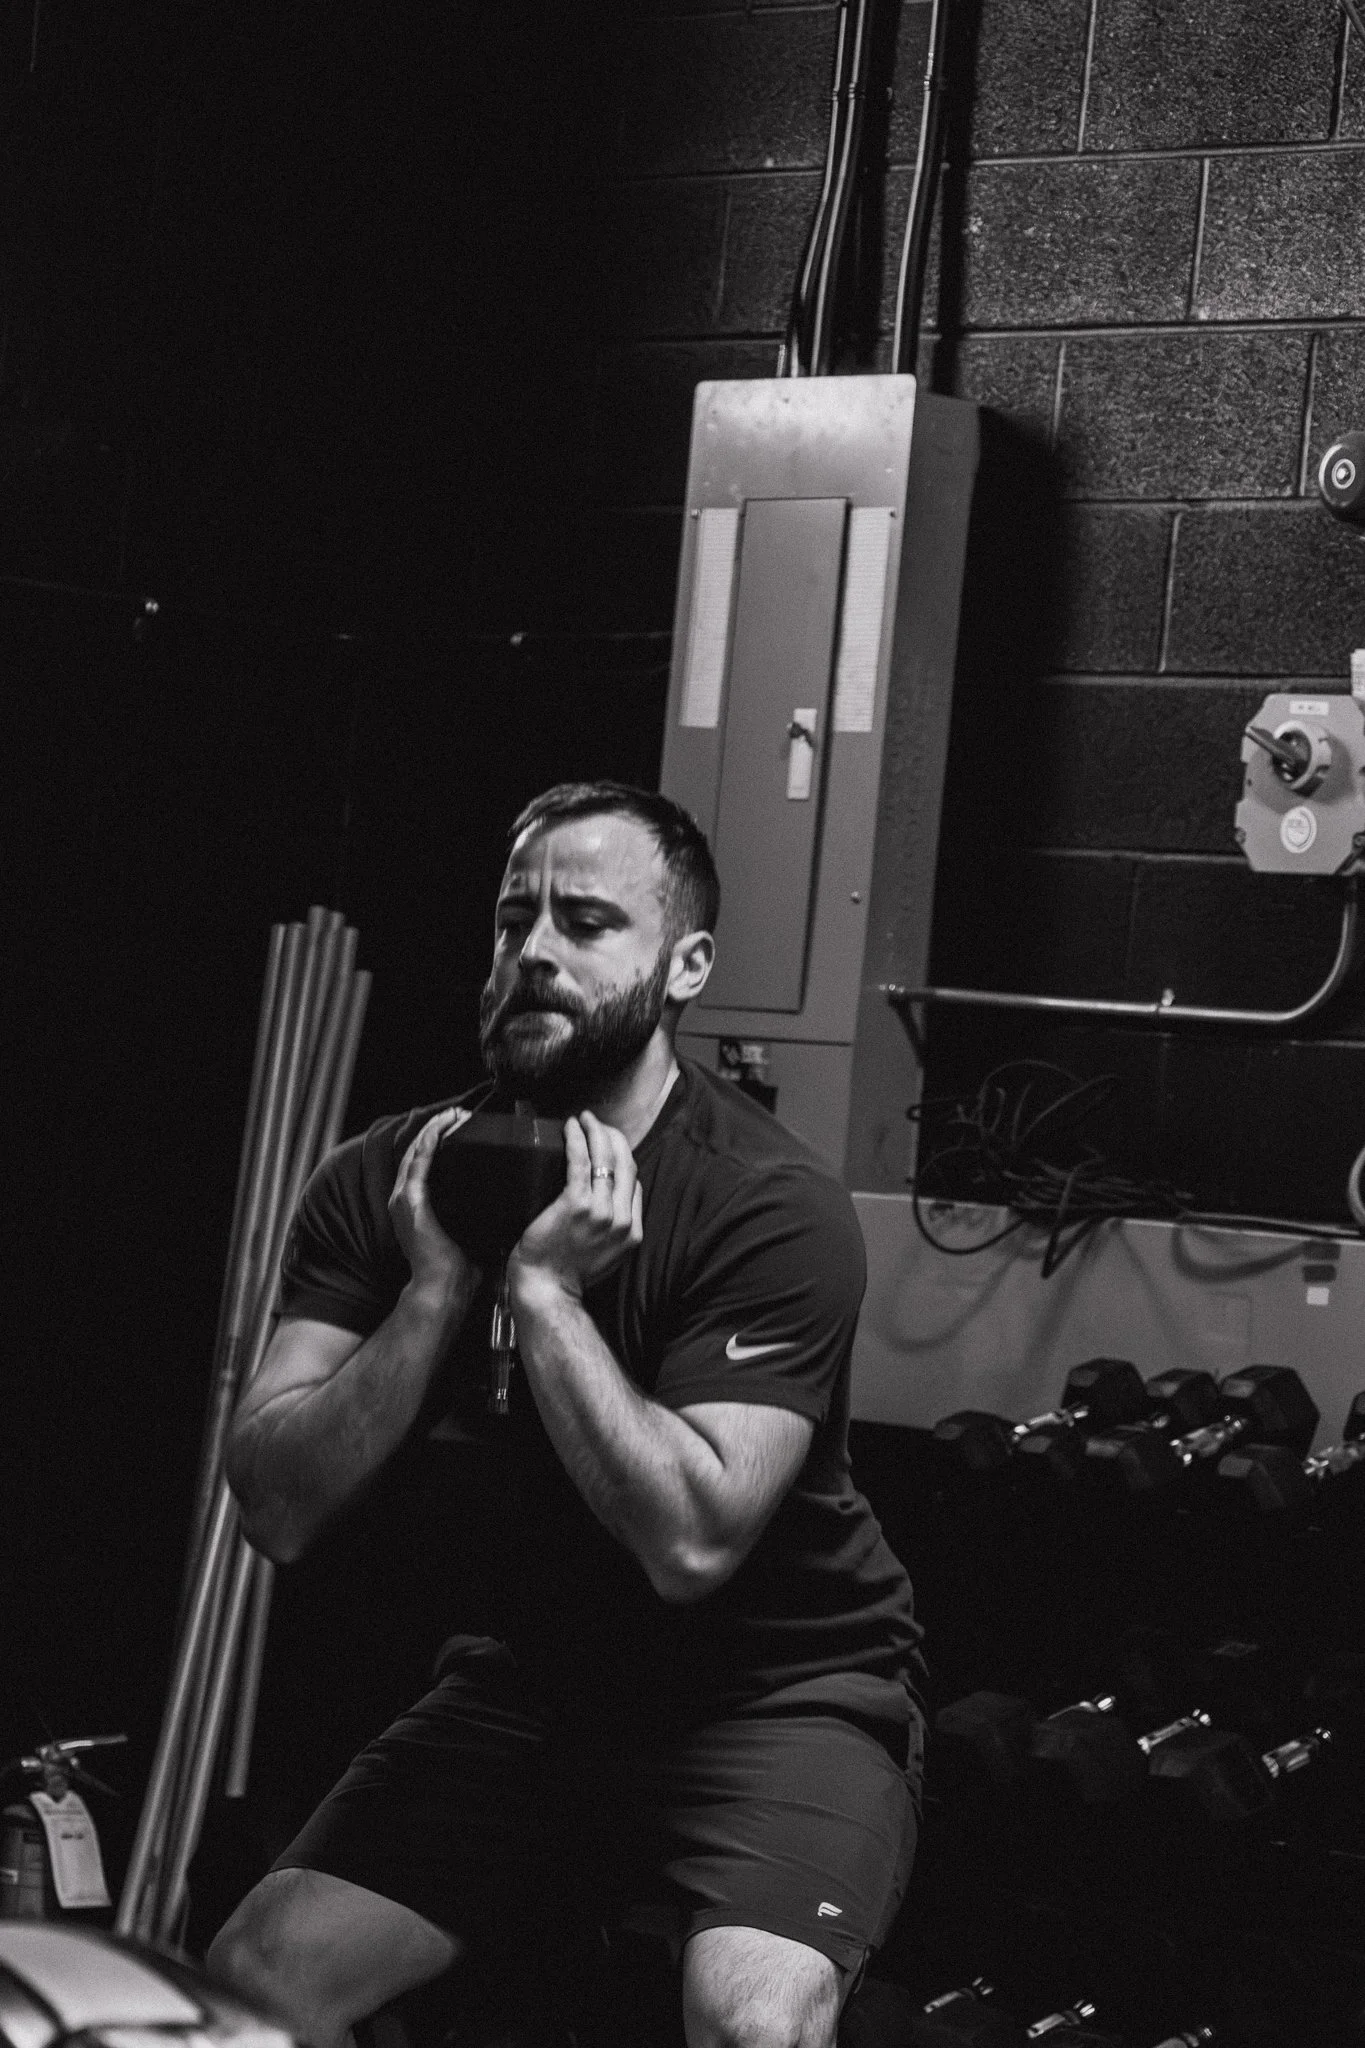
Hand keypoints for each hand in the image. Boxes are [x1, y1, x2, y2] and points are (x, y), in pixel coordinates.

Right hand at [388, 1108, 480, 1307]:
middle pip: (418, 1152)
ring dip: (434, 1130)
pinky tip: (441, 1128)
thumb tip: (509, 1202)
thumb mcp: (469, 1232)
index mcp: (417, 1205)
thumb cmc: (458, 1267)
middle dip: (436, 1129)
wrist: (443, 1288)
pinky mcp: (410, 1202)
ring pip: (417, 1151)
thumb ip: (480, 1215)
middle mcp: (405, 1198)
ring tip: (452, 1114)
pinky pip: (418, 1163)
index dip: (438, 1139)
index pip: (425, 1162)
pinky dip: (429, 1143)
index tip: (458, 1123)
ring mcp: (404, 1199)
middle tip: (457, 1112)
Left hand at [508, 1111, 642, 1305]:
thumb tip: (609, 1208)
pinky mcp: (575, 1204)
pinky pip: (580, 1162)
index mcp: (632, 1232)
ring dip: (596, 1131)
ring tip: (584, 1119)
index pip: (634, 1183)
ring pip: (606, 1158)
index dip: (623, 1158)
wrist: (548, 1290)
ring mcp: (600, 1211)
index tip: (609, 1146)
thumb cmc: (568, 1275)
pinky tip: (572, 1127)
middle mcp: (621, 1219)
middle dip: (614, 1137)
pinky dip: (577, 1139)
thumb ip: (614, 1232)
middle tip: (598, 1124)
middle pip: (626, 1164)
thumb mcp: (606, 1257)